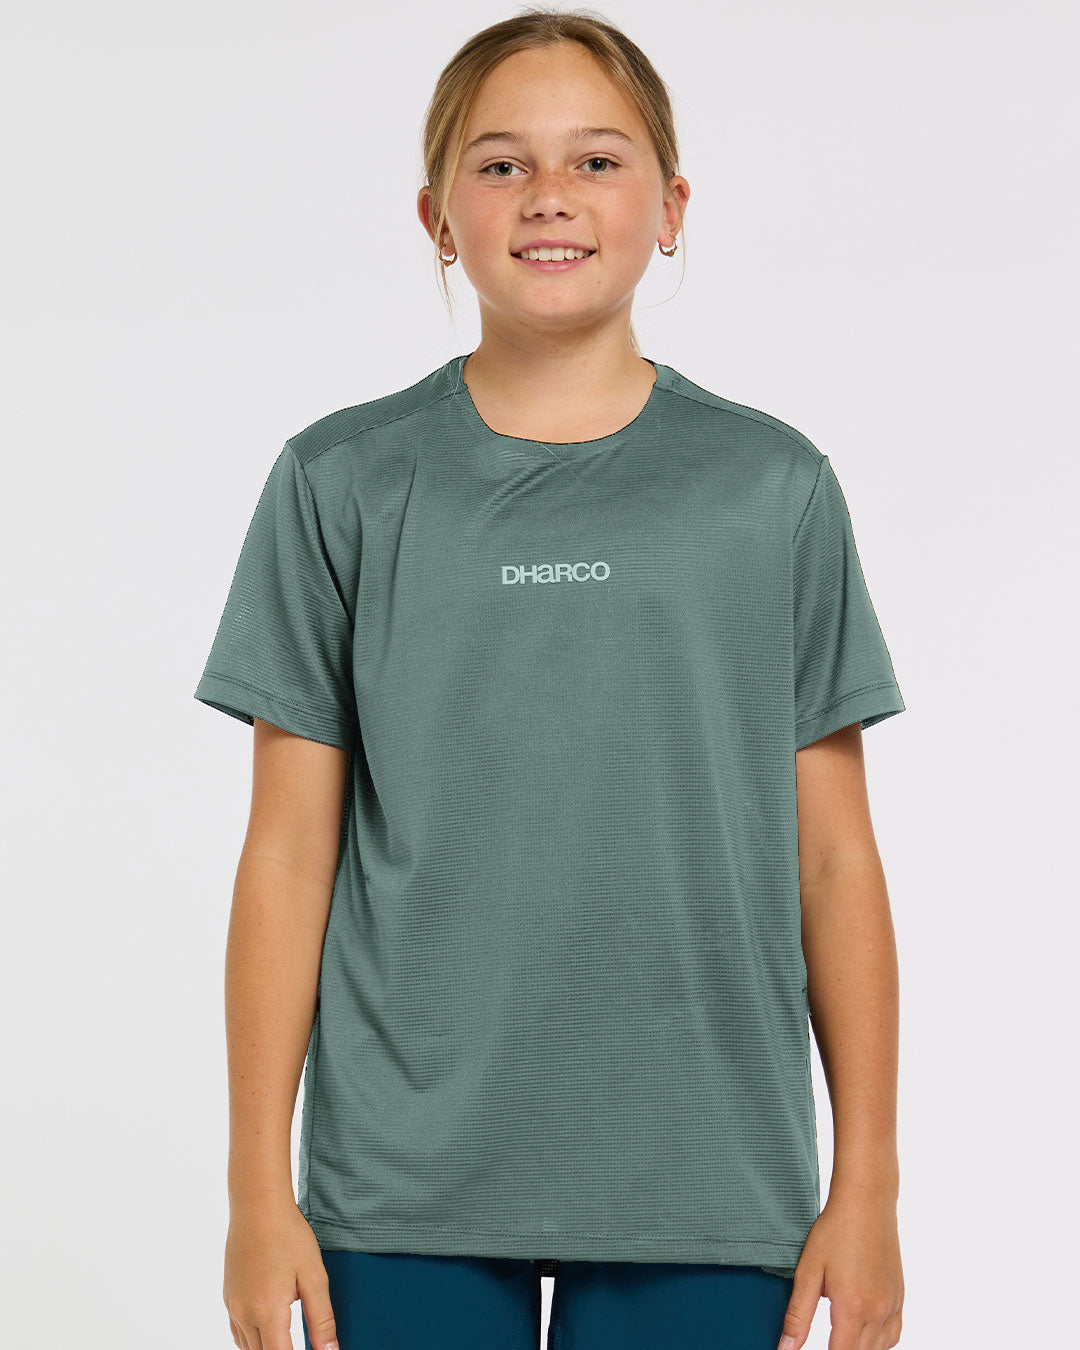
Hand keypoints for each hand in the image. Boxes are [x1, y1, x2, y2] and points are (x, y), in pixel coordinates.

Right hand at [224, 1195, 338, 1349]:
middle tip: (303, 1344)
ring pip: (247, 1347)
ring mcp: (233, 1306)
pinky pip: (238, 1332)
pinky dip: (252, 1341)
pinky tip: (267, 1331)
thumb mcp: (314, 1276)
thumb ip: (321, 1319)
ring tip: (288, 1341)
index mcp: (267, 1312)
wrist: (258, 1205)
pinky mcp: (228, 1296)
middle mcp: (245, 1314)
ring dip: (267, 1349)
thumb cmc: (288, 1235)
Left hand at [776, 1186, 903, 1348]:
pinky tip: (863, 1331)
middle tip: (825, 1339)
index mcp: (853, 1307)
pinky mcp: (900, 1296)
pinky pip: (894, 1335)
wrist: (866, 1202)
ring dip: (860, 1348)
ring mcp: (893, 1304)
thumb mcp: (807, 1271)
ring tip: (841, 1337)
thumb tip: (785, 1349)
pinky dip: (879, 1341)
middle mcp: (878, 1311)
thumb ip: (797, 1316)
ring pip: (880, 1348)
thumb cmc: (835, 1231)